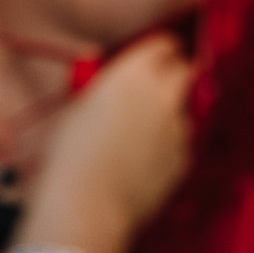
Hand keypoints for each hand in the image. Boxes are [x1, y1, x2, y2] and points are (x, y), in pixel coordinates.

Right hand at [15, 33, 193, 252]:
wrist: (86, 207)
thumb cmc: (69, 159)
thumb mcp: (78, 109)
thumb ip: (109, 90)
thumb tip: (120, 88)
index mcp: (134, 73)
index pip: (164, 45)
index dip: (159, 52)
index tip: (156, 57)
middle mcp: (163, 93)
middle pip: (184, 69)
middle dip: (173, 75)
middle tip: (154, 89)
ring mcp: (179, 125)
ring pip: (182, 110)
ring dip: (167, 116)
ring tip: (134, 139)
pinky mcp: (184, 156)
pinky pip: (179, 143)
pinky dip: (167, 147)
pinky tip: (139, 164)